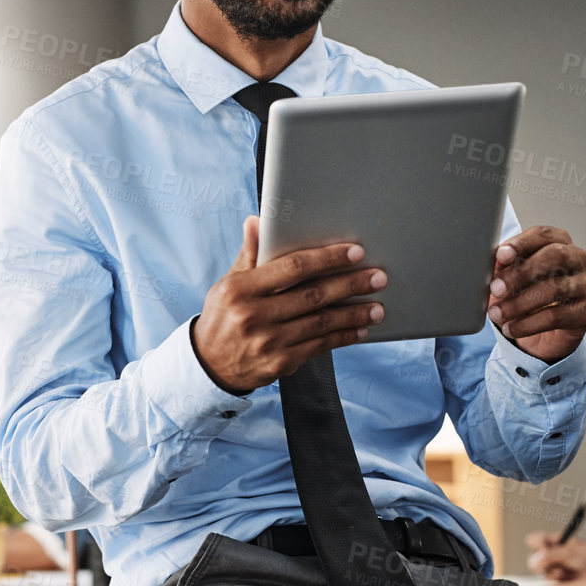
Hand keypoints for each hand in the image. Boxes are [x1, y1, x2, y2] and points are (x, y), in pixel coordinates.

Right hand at [192, 215, 385, 394]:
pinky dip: (342, 337)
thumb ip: (249, 254)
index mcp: (241, 289)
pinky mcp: (279, 364)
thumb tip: (257, 221)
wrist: (208, 364)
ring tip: (377, 306)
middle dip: (350, 284)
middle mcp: (254, 315)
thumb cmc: (224, 316)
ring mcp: (268, 342)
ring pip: (321, 323)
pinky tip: (360, 329)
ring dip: (354, 314)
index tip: (354, 252)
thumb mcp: (228, 283)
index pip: (292, 267)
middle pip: (313, 295)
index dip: (327, 258)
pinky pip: (319, 347)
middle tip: (378, 277)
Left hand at [487, 226, 585, 362]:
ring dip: (520, 302)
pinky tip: (510, 328)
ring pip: (556, 287)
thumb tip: (496, 259)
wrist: (537, 334)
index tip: (500, 256)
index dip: (521, 244)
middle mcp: (577, 259)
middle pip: (555, 256)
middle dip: (522, 272)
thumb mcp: (507, 276)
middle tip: (496, 289)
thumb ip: (503, 265)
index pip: (543, 235)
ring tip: (497, 314)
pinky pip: (558, 316)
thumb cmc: (521, 293)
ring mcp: (585, 285)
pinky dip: (529, 324)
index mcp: (558, 242)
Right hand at [525, 532, 585, 580]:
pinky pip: (549, 582)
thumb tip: (533, 563)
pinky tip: (567, 576)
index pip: (534, 540)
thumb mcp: (571, 552)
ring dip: (552, 571)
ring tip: (566, 570)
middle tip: (555, 561)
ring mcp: (554, 568)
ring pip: (540, 571)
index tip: (545, 548)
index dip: (537, 544)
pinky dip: (557, 579)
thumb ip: (551, 556)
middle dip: (543, 561)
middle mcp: (551, 555)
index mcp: (554, 542)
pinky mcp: (559, 582)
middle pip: (533, 557)